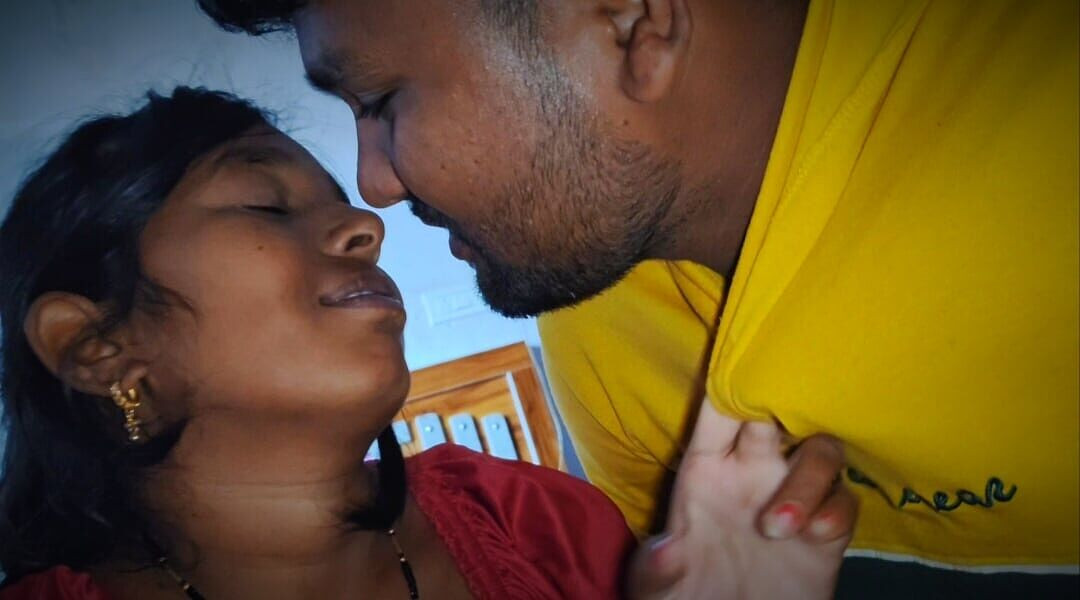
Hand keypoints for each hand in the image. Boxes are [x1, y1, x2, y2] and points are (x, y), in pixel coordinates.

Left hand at [626, 400, 855, 599]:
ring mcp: (793, 497)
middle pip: (778, 415)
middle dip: (783, 408)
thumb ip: (656, 569)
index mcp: (707, 468)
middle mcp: (753, 472)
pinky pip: (846, 501)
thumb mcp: (657, 587)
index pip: (719, 413)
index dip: (730, 387)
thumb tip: (665, 553)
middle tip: (780, 425)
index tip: (741, 376)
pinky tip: (816, 535)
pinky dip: (836, 511)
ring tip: (777, 527)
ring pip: (821, 451)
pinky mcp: (826, 533)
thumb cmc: (685, 594)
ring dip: (807, 479)